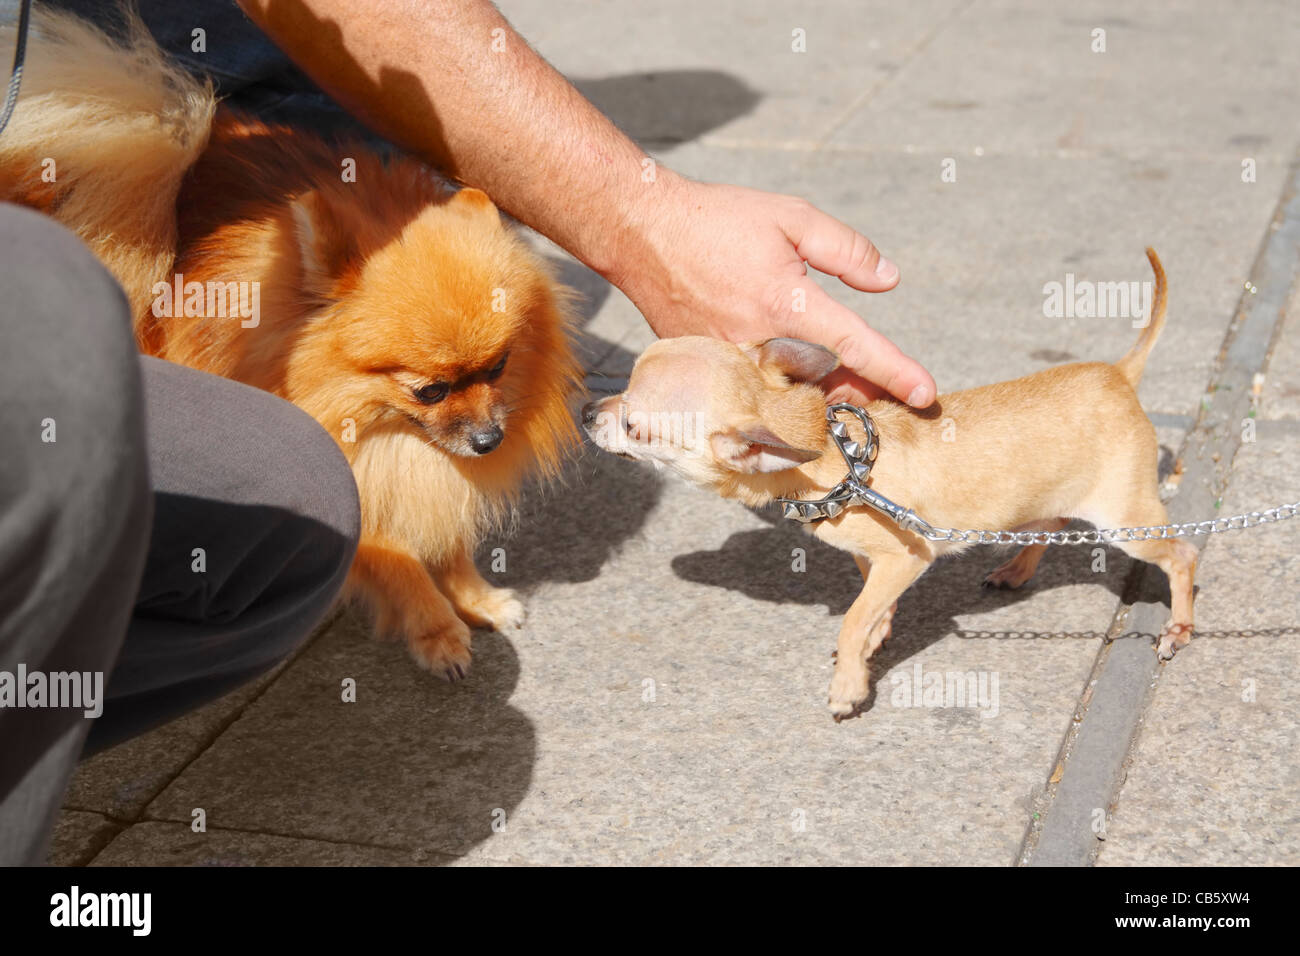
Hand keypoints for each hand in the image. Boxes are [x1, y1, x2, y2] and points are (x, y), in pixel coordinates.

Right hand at [607, 175, 935, 407]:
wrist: (640, 233)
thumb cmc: (717, 219)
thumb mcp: (791, 216)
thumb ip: (846, 250)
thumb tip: (888, 281)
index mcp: (788, 303)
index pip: (856, 346)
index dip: (896, 372)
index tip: (927, 394)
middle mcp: (759, 342)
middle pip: (824, 388)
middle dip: (856, 394)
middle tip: (880, 393)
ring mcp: (729, 363)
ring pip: (787, 399)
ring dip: (818, 398)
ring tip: (838, 390)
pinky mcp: (706, 372)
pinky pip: (753, 395)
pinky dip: (777, 394)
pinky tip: (786, 381)